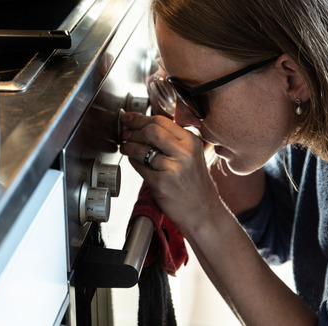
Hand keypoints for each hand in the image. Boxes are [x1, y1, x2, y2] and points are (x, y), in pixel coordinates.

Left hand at [119, 111, 225, 235]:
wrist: (202, 211)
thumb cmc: (194, 184)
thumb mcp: (191, 155)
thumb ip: (173, 140)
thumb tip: (145, 126)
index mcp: (191, 141)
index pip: (161, 120)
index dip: (140, 118)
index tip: (129, 117)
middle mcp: (184, 153)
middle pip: (151, 130)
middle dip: (132, 129)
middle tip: (125, 132)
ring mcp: (173, 168)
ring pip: (142, 148)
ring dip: (128, 146)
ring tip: (125, 147)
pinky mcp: (161, 183)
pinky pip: (140, 166)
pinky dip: (133, 161)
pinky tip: (134, 161)